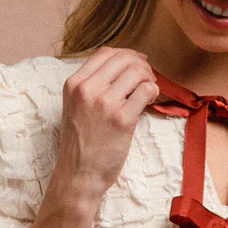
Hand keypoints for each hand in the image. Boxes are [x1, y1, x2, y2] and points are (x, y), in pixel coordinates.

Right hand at [54, 46, 158, 200]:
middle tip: (148, 79)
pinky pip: (147, 91)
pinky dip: (154, 93)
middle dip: (142, 65)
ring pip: (138, 72)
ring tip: (149, 93)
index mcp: (74, 84)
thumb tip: (126, 67)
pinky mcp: (122, 119)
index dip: (127, 54)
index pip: (105, 53)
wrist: (79, 174)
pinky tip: (150, 103)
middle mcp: (87, 89)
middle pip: (124, 59)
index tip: (138, 63)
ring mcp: (104, 103)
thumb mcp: (76, 107)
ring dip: (149, 79)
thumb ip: (93, 86)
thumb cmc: (81, 143)